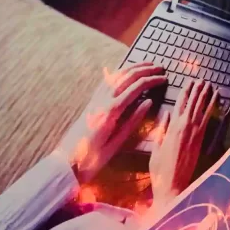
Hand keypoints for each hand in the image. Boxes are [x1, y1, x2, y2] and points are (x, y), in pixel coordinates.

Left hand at [58, 63, 166, 183]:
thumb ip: (133, 121)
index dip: (152, 80)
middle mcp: (102, 101)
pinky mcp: (91, 103)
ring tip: (147, 65)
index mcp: (111, 111)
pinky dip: (118, 73)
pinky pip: (106, 82)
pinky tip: (124, 71)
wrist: (64, 165)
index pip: (136, 88)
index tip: (165, 78)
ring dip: (132, 68)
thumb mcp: (116, 144)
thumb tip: (149, 101)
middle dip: (145, 69)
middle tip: (160, 67)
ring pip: (116, 76)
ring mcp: (95, 100)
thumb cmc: (92, 159)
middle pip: (126, 77)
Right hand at [149, 80, 217, 208]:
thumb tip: (166, 114)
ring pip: (201, 108)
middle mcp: (184, 127)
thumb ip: (162, 129)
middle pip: (192, 103)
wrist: (172, 184)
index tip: (188, 82)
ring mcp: (194, 132)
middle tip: (201, 79)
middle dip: (196, 90)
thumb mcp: (156, 147)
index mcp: (171, 128)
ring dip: (205, 95)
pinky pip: (208, 118)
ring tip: (209, 84)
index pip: (179, 104)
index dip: (184, 92)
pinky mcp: (201, 139)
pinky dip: (212, 107)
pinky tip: (216, 99)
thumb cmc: (160, 169)